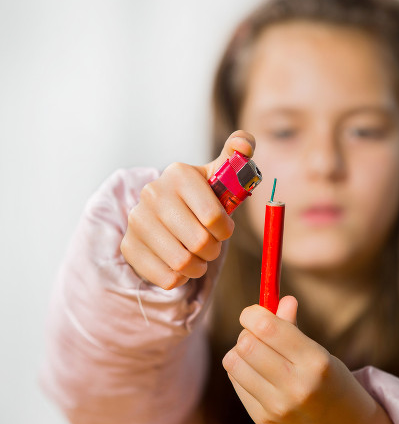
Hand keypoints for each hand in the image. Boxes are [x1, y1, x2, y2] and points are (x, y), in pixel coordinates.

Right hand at [120, 131, 254, 289]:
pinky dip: (180, 278)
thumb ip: (237, 158)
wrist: (162, 216)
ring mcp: (137, 221)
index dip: (225, 230)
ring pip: (182, 263)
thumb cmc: (199, 199)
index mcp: (179, 174)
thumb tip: (244, 145)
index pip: (213, 216)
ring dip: (198, 266)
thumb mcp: (218, 176)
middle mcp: (153, 193)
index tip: (223, 229)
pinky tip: (179, 265)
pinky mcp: (129, 246)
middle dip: (212, 250)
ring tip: (197, 257)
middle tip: (210, 246)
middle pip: (199, 242)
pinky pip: (166, 278)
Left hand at [222, 297, 398, 423]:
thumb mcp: (321, 353)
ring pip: (234, 361)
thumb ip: (293, 327)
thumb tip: (281, 299)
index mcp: (315, 362)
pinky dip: (241, 370)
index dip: (252, 314)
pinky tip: (259, 374)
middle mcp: (295, 386)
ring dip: (240, 351)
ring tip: (257, 354)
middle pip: (246, 344)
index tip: (253, 313)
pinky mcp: (263, 420)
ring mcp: (277, 406)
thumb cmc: (333, 385)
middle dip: (246, 332)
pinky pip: (236, 381)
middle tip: (257, 334)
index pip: (267, 327)